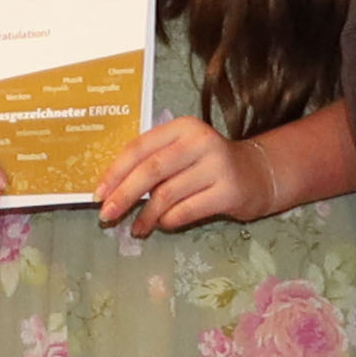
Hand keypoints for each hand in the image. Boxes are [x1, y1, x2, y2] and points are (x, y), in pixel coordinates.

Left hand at [99, 116, 267, 235]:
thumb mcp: (180, 153)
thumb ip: (150, 164)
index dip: (114, 172)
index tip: (97, 194)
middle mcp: (201, 141)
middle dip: (123, 195)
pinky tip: (162, 225)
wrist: (257, 174)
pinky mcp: (229, 191)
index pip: (139, 147)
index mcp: (182, 127)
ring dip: (146, 215)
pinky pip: (186, 210)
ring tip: (136, 229)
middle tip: (106, 215)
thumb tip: (109, 191)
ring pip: (167, 194)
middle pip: (151, 170)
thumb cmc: (206, 166)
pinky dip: (168, 221)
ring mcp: (218, 165)